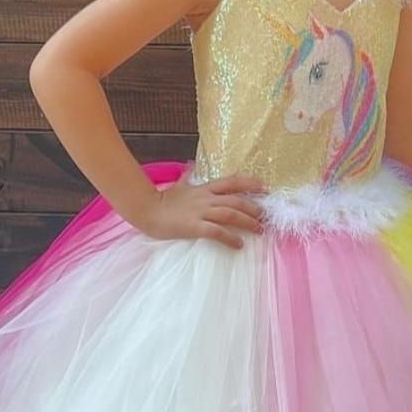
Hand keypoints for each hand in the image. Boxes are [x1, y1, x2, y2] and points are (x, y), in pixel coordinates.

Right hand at [134, 172, 269, 248]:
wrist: (147, 210)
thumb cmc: (163, 200)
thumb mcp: (179, 185)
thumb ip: (187, 177)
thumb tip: (189, 166)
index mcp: (204, 188)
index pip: (231, 182)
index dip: (250, 183)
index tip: (264, 187)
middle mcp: (205, 198)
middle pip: (236, 200)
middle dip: (253, 207)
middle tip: (264, 216)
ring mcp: (200, 212)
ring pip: (230, 214)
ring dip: (247, 222)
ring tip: (259, 229)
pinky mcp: (194, 226)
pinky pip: (216, 232)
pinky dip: (230, 238)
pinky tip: (239, 244)